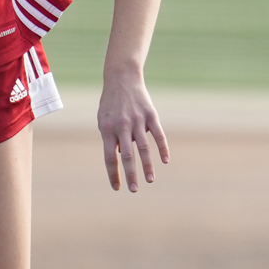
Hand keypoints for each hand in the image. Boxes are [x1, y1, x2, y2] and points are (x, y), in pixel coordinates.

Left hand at [95, 67, 169, 192]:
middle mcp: (122, 126)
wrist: (122, 78)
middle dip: (130, 175)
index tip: (117, 188)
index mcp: (108, 130)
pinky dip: (162, 148)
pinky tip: (165, 161)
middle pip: (127, 156)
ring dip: (147, 166)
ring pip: (144, 148)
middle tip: (134, 189)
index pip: (110, 158)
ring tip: (150, 180)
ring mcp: (138, 121)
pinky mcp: (151, 115)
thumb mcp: (103, 120)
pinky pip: (158, 135)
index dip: (113, 174)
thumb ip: (111, 139)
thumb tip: (121, 156)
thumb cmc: (110, 103)